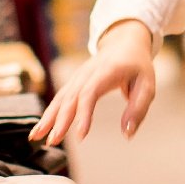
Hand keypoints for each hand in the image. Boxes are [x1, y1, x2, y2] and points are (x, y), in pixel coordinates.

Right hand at [30, 20, 157, 144]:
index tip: (81, 135)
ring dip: (48, 117)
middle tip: (53, 141)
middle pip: (70, 96)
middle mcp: (88, 72)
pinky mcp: (74, 81)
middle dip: (60, 120)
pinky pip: (59, 97)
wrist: (125, 42)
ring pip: (60, 97)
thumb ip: (138, 109)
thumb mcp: (148, 85)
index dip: (84, 114)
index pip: (90, 93)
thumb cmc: (138, 66)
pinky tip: (41, 128)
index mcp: (107, 71)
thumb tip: (127, 133)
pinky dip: (49, 113)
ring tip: (37, 137)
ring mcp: (78, 76)